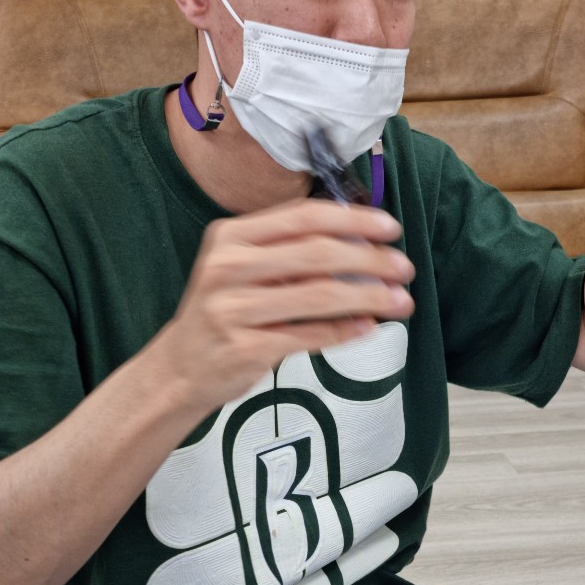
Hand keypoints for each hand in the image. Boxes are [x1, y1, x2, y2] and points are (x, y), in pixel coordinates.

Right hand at [153, 200, 415, 414]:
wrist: (179, 368)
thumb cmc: (223, 312)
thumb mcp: (241, 268)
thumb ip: (290, 252)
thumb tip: (364, 244)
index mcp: (231, 236)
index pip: (302, 216)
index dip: (352, 219)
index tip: (390, 227)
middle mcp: (228, 266)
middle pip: (316, 253)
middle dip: (370, 259)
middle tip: (405, 268)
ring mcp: (233, 308)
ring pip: (318, 295)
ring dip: (368, 297)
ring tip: (399, 301)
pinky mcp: (244, 347)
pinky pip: (308, 335)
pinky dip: (345, 330)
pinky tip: (369, 327)